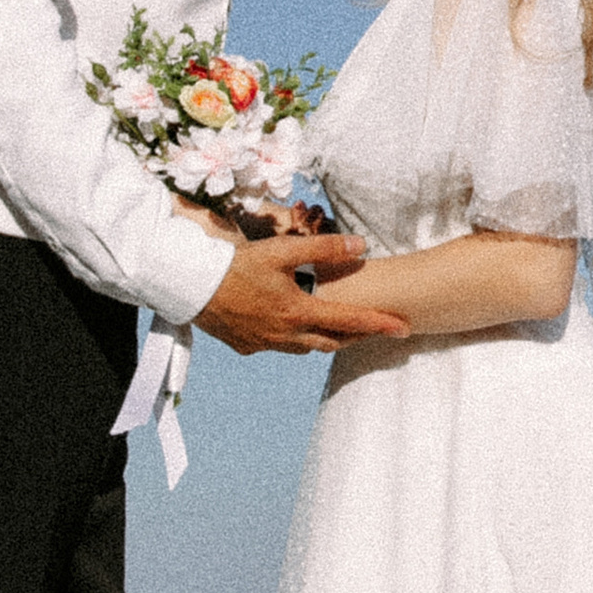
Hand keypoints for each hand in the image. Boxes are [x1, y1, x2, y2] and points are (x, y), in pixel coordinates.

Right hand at [198, 233, 409, 357]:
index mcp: (297, 312)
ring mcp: (264, 344)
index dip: (379, 324)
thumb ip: (324, 248)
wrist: (188, 285)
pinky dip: (292, 338)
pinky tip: (289, 324)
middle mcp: (284, 335)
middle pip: (331, 342)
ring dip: (324, 338)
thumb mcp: (283, 250)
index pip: (349, 321)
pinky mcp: (246, 347)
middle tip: (375, 327)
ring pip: (305, 347)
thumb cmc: (236, 264)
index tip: (404, 329)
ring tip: (338, 326)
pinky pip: (278, 346)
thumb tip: (362, 245)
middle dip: (355, 336)